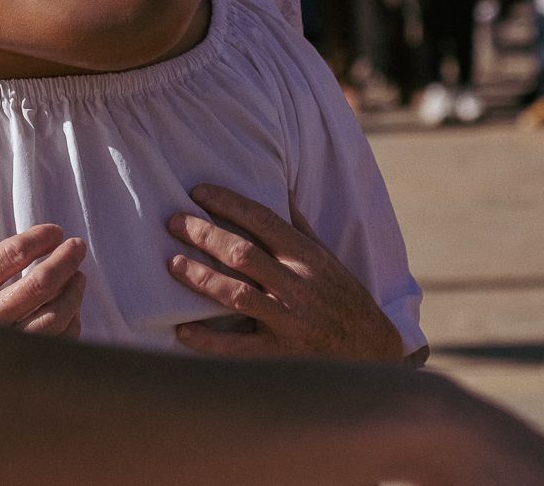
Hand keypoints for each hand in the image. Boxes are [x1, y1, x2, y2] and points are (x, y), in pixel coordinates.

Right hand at [0, 207, 86, 335]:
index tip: (56, 231)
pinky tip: (71, 308)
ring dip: (73, 292)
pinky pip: (53, 346)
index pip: (12, 255)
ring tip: (78, 275)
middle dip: (65, 260)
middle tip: (78, 246)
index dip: (40, 238)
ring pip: (51, 318)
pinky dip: (69, 323)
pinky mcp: (13, 370)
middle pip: (38, 285)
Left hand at [167, 184, 404, 361]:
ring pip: (238, 294)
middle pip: (243, 253)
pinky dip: (209, 340)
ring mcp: (289, 319)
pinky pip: (239, 347)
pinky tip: (182, 331)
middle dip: (205, 234)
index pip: (263, 220)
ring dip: (201, 277)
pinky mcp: (281, 352)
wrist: (371, 348)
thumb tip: (276, 191)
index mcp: (307, 255)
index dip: (229, 203)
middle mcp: (297, 284)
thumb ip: (298, 228)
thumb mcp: (327, 256)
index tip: (198, 192)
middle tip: (173, 221)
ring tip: (172, 263)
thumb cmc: (343, 296)